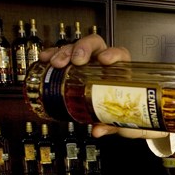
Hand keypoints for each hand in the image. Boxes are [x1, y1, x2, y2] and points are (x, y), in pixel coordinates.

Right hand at [39, 34, 168, 139]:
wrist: (123, 117)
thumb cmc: (128, 114)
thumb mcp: (123, 121)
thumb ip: (113, 125)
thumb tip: (98, 130)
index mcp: (122, 72)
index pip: (120, 54)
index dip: (112, 54)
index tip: (105, 60)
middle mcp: (104, 64)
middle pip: (95, 45)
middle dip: (83, 49)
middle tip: (75, 60)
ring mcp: (88, 64)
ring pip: (77, 49)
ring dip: (64, 52)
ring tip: (56, 62)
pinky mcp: (73, 69)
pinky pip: (63, 57)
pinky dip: (53, 56)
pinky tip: (46, 59)